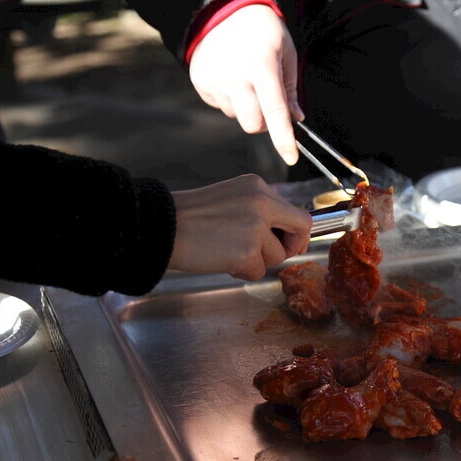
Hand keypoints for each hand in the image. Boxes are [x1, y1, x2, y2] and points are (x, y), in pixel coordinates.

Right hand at [169, 174, 312, 280]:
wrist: (160, 226)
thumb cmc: (189, 218)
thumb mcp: (230, 201)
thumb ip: (258, 211)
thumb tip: (283, 234)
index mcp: (257, 187)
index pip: (295, 210)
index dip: (297, 232)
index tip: (293, 243)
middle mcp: (261, 202)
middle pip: (300, 228)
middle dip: (291, 246)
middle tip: (273, 255)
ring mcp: (256, 226)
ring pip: (277, 255)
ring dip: (256, 261)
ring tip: (228, 252)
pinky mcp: (247, 250)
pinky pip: (258, 271)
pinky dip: (242, 272)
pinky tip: (222, 260)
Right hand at [188, 5, 302, 164]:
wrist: (223, 11)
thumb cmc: (262, 32)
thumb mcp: (285, 54)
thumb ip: (290, 89)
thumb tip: (296, 119)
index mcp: (261, 67)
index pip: (275, 112)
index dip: (284, 138)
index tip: (291, 157)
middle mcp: (235, 76)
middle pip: (252, 124)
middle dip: (264, 123)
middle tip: (268, 104)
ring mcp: (214, 80)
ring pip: (237, 117)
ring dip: (246, 108)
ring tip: (246, 80)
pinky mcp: (200, 83)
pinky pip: (221, 106)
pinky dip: (230, 100)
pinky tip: (231, 78)